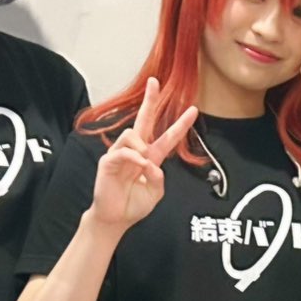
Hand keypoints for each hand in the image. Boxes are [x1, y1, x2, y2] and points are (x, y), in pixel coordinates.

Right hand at [89, 81, 198, 231]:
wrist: (115, 218)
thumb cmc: (133, 205)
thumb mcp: (155, 194)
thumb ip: (159, 179)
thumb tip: (153, 165)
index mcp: (150, 158)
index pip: (167, 137)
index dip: (180, 124)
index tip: (193, 110)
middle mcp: (135, 151)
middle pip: (144, 120)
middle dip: (149, 100)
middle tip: (155, 82)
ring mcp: (120, 154)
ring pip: (132, 133)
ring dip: (142, 147)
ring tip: (144, 164)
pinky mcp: (108, 161)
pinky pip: (123, 150)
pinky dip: (134, 158)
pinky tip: (139, 166)